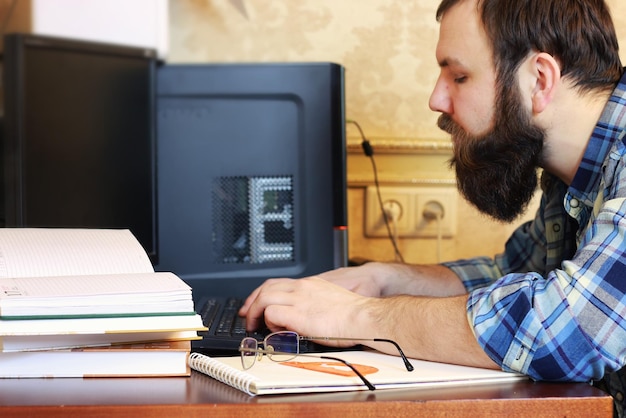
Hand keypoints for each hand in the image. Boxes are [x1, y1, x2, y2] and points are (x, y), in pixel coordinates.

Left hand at [239, 276, 371, 342]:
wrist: (364, 317)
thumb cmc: (355, 315)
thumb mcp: (331, 301)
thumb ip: (314, 305)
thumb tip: (304, 317)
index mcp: (310, 285)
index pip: (278, 283)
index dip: (261, 293)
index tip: (254, 304)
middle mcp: (302, 288)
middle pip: (266, 287)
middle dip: (252, 302)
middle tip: (247, 316)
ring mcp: (299, 300)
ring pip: (264, 298)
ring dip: (255, 313)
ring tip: (255, 326)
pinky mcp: (298, 314)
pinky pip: (271, 314)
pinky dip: (269, 323)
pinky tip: (277, 332)